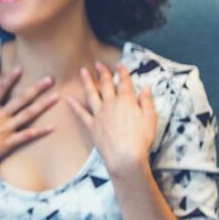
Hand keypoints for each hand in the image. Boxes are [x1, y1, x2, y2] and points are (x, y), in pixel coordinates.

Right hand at [0, 66, 57, 180]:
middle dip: (36, 88)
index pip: (1, 89)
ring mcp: (5, 129)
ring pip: (28, 114)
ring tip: (56, 97)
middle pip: (21, 99)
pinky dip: (40, 131)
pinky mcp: (8, 142)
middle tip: (50, 79)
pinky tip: (52, 127)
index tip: (20, 68)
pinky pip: (27, 136)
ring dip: (43, 105)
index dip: (11, 78)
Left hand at [66, 62, 156, 176]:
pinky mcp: (92, 125)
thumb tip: (146, 87)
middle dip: (103, 73)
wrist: (125, 156)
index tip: (119, 64)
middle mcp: (111, 104)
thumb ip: (147, 101)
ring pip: (91, 94)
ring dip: (87, 81)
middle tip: (98, 63)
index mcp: (126, 101)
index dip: (122, 72)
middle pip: (106, 85)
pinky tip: (68, 99)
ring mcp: (99, 114)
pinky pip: (81, 113)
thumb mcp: (151, 119)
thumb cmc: (141, 139)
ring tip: (82, 71)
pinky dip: (74, 105)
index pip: (124, 82)